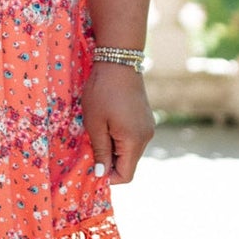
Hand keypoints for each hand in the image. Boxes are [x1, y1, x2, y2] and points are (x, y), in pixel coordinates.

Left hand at [81, 63, 154, 183]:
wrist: (118, 61)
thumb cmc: (102, 92)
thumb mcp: (95, 124)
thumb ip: (100, 151)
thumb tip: (101, 174)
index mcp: (134, 141)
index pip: (126, 175)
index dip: (108, 177)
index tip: (91, 167)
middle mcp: (146, 137)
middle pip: (128, 163)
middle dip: (109, 162)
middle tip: (90, 147)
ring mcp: (148, 127)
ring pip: (130, 150)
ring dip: (113, 148)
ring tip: (98, 131)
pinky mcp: (145, 118)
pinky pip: (132, 137)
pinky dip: (119, 138)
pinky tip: (107, 122)